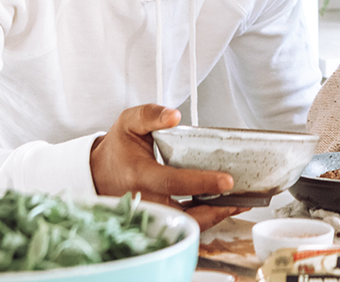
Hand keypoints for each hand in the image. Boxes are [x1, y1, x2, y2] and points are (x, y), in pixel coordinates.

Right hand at [89, 104, 243, 229]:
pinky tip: (223, 207)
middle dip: (214, 210)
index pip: (173, 182)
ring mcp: (150, 212)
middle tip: (241, 198)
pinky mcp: (156, 218)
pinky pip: (181, 224)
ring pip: (184, 223)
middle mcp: (144, 198)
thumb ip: (150, 115)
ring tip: (239, 203)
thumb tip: (173, 115)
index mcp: (139, 174)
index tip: (226, 180)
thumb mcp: (129, 122)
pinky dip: (204, 218)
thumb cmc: (118, 147)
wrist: (99, 172)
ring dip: (213, 217)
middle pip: (182, 213)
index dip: (201, 183)